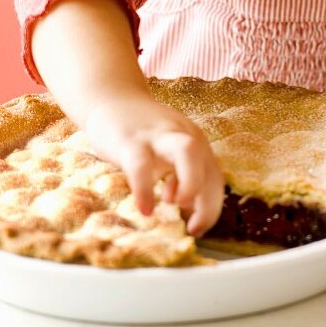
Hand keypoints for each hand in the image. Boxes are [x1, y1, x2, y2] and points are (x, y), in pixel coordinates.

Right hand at [82, 90, 224, 235]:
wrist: (111, 98)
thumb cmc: (141, 133)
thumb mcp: (166, 153)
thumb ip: (178, 175)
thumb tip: (182, 205)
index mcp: (195, 143)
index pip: (214, 178)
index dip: (211, 207)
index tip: (196, 228)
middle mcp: (183, 136)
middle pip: (210, 164)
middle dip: (209, 199)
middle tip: (193, 225)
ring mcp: (158, 136)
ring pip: (187, 151)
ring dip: (191, 182)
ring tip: (176, 206)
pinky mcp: (130, 139)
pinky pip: (141, 164)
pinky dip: (145, 188)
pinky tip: (145, 208)